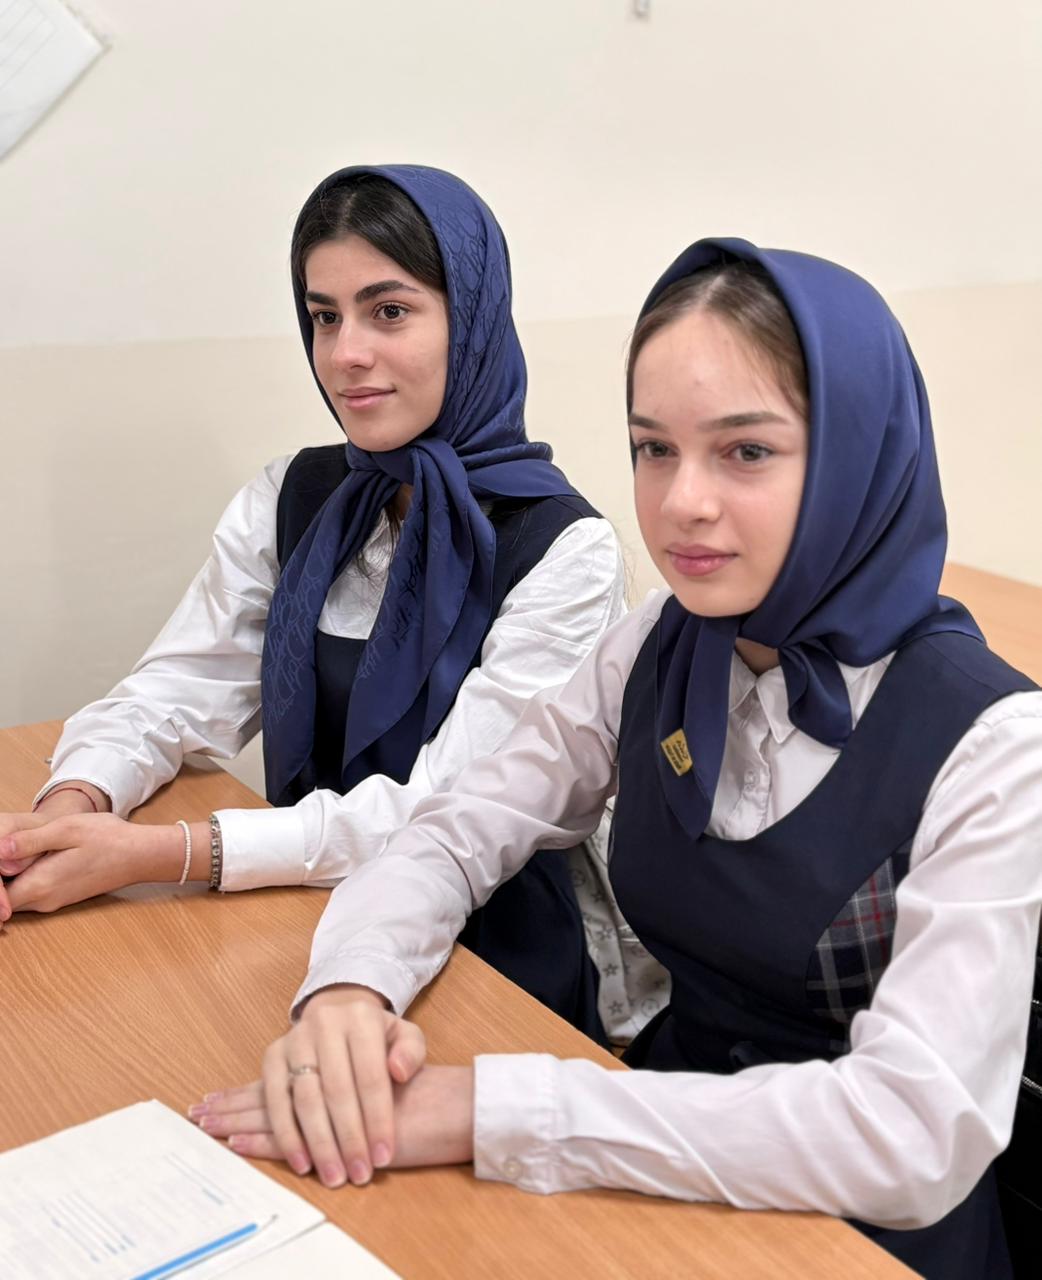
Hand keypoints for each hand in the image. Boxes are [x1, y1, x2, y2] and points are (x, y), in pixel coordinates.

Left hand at [0, 785, 110, 921]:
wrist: (139, 855)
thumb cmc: (108, 839)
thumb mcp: (66, 830)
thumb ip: (28, 841)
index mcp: (40, 884)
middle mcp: (43, 900)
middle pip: (2, 898)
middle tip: (2, 849)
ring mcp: (52, 901)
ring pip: (13, 897)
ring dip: (6, 880)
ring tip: (9, 851)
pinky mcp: (60, 897)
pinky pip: (28, 894)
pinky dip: (19, 880)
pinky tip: (23, 858)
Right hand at [191, 985, 431, 1187]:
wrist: (338, 1015)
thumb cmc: (377, 1038)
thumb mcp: (405, 1036)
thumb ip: (411, 1052)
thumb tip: (399, 1071)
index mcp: (362, 1018)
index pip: (370, 1075)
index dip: (377, 1119)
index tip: (384, 1157)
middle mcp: (325, 1024)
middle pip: (337, 1089)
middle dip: (349, 1138)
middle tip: (360, 1175)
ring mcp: (295, 1039)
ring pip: (305, 1099)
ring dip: (320, 1144)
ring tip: (334, 1176)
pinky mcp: (272, 1056)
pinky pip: (275, 1101)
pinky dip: (287, 1136)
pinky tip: (302, 1164)